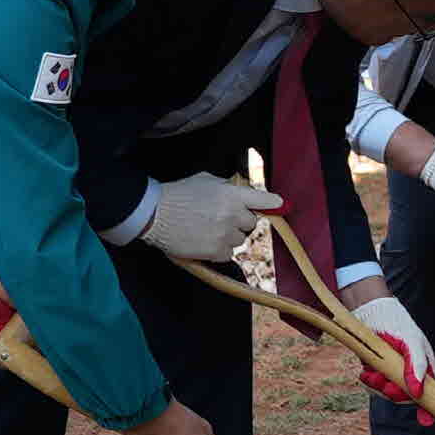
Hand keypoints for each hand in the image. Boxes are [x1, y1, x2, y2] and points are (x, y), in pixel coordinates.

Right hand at [140, 172, 282, 261]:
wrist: (155, 214)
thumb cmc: (178, 194)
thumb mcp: (206, 180)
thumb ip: (227, 187)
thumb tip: (241, 191)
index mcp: (232, 195)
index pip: (264, 200)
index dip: (272, 203)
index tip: (279, 205)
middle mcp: (232, 215)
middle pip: (251, 223)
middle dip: (240, 221)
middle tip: (221, 218)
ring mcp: (225, 235)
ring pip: (239, 240)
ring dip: (229, 236)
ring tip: (207, 229)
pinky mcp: (216, 252)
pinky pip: (228, 254)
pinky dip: (219, 250)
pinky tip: (203, 241)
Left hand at [349, 295, 434, 413]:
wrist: (371, 311)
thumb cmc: (397, 323)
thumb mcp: (411, 343)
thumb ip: (416, 366)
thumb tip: (418, 394)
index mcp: (424, 365)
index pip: (431, 391)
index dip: (429, 407)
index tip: (426, 421)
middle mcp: (410, 371)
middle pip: (406, 396)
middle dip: (394, 393)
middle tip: (385, 385)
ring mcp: (393, 372)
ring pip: (388, 393)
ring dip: (378, 387)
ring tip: (371, 375)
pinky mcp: (378, 371)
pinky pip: (375, 386)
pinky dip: (369, 381)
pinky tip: (365, 372)